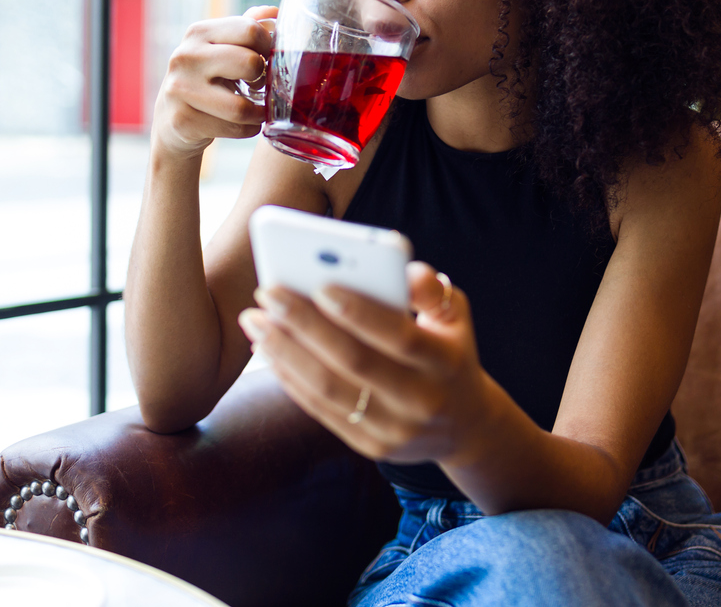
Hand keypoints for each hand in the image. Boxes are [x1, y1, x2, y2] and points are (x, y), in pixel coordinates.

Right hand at [150, 5, 276, 159]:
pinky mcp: (182, 120)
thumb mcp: (221, 50)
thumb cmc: (205, 82)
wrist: (171, 122)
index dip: (269, 47)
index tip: (267, 60)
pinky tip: (244, 125)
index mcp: (199, 32)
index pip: (250, 29)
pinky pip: (234, 128)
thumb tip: (273, 11)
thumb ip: (246, 29)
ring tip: (257, 111)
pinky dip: (248, 129)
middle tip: (260, 86)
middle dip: (264, 80)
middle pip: (249, 63)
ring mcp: (180, 89)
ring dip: (259, 113)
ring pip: (241, 106)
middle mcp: (186, 56)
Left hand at [237, 261, 489, 463]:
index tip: (319, 285)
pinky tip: (268, 350)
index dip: (359, 312)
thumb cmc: (448, 351)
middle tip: (268, 294)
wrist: (465, 425)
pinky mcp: (371, 447)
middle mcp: (421, 401)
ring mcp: (395, 430)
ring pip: (328, 390)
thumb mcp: (454, 316)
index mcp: (446, 362)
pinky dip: (290, 378)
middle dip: (306, 325)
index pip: (400, 337)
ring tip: (255, 321)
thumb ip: (431, 290)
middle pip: (354, 363)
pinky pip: (321, 411)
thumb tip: (407, 272)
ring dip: (285, 353)